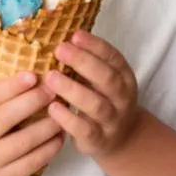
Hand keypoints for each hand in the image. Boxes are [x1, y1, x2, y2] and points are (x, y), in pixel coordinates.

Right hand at [0, 72, 64, 175]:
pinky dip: (50, 148)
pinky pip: (32, 163)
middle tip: (53, 89)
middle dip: (32, 102)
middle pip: (4, 119)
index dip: (12, 86)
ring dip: (47, 125)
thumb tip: (21, 54)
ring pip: (22, 143)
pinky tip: (61, 135)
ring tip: (63, 111)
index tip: (34, 74)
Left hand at [44, 31, 138, 158]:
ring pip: (96, 104)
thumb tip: (57, 39)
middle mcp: (122, 98)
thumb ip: (87, 64)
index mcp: (124, 77)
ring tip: (50, 77)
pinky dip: (68, 118)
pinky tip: (52, 108)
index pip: (113, 57)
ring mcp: (112, 120)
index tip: (75, 35)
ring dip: (72, 89)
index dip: (95, 45)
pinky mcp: (99, 140)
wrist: (122, 139)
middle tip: (60, 50)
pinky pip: (85, 130)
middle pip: (107, 78)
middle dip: (83, 62)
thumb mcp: (103, 80)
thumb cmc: (104, 100)